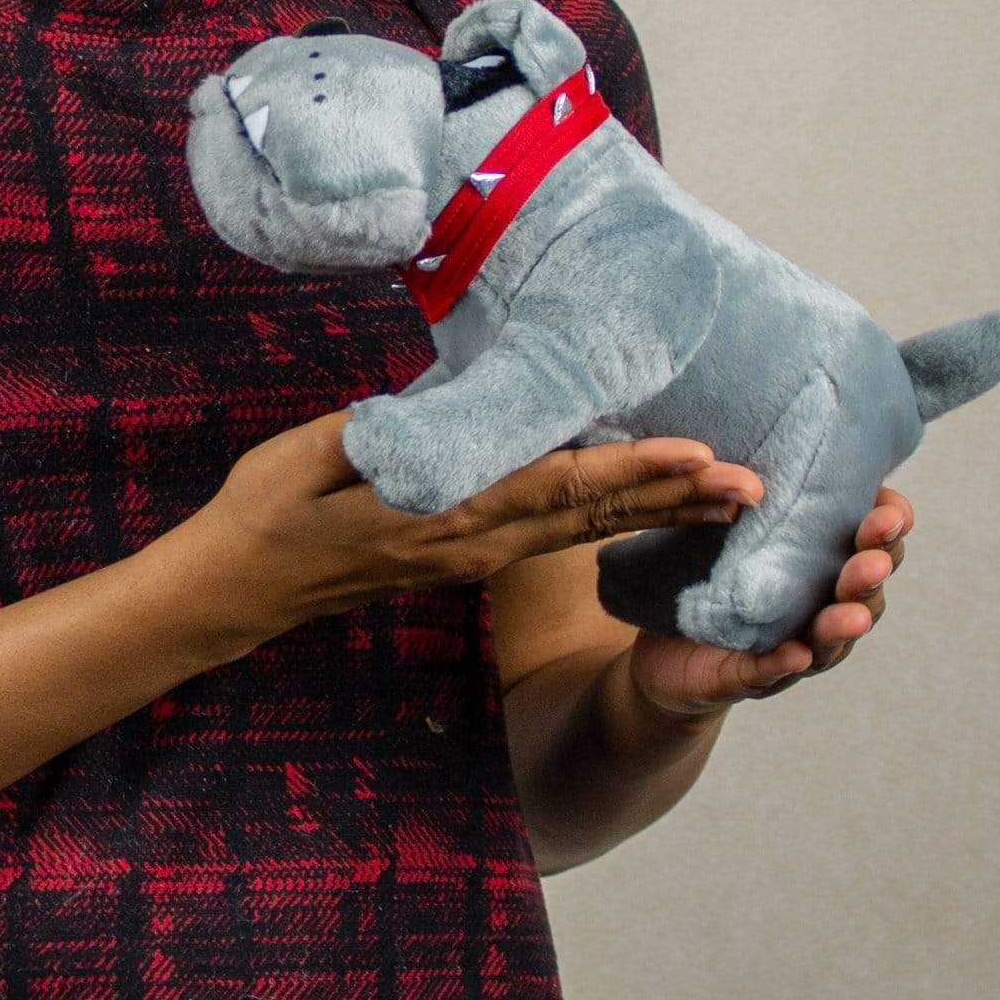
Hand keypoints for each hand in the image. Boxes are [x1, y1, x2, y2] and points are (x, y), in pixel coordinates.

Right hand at [190, 413, 769, 657]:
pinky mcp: (469, 559)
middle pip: (592, 517)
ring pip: (585, 534)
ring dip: (661, 513)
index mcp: (443, 517)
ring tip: (734, 498)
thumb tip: (439, 414)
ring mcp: (475, 558)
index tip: (700, 454)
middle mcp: (474, 545)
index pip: (555, 489)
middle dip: (676, 498)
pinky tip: (653, 505)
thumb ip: (382, 437)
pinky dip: (614, 519)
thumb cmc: (269, 508)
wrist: (243, 585)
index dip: (632, 472)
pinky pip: (557, 539)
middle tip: (756, 482)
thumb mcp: (311, 457)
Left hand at [625, 484, 912, 719]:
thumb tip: (743, 428)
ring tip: (850, 612)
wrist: (664, 651)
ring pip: (829, 640)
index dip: (887, 529)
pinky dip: (786, 664)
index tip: (893, 508)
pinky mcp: (746, 676)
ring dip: (843, 624)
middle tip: (875, 556)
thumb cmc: (706, 581)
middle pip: (858, 592)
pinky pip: (769, 671)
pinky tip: (798, 653)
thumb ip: (743, 489)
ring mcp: (788, 646)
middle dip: (871, 573)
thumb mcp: (724, 527)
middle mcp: (815, 609)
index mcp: (818, 566)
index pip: (867, 544)